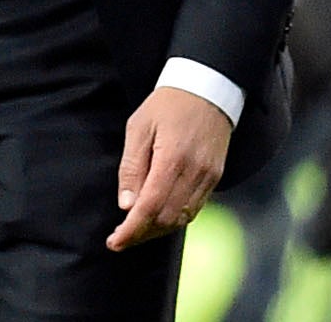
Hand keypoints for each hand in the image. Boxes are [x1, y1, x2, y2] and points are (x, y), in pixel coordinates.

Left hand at [107, 86, 231, 250]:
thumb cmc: (167, 104)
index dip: (132, 230)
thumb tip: (126, 205)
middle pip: (167, 219)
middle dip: (142, 233)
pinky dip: (174, 218)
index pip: (151, 206)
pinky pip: (194, 208)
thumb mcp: (139, 127)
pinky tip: (158, 215)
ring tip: (135, 229)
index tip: (114, 242)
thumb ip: (132, 167)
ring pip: (182, 219)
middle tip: (120, 237)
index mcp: (173, 158)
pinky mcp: (215, 177)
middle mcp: (195, 172)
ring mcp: (208, 177)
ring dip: (157, 229)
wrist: (207, 88)